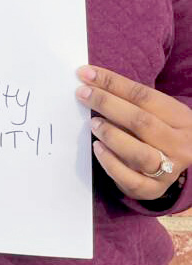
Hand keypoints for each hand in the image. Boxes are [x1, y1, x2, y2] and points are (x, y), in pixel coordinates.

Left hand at [76, 65, 191, 200]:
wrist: (177, 162)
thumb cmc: (158, 130)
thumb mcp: (156, 111)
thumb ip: (129, 99)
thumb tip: (89, 80)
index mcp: (182, 118)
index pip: (144, 96)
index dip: (112, 83)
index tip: (85, 74)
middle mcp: (180, 144)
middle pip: (141, 122)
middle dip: (107, 104)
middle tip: (83, 95)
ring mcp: (170, 170)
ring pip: (139, 154)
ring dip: (111, 135)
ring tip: (93, 124)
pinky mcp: (154, 190)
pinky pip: (131, 180)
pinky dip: (111, 164)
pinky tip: (98, 148)